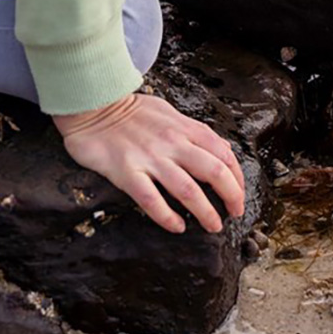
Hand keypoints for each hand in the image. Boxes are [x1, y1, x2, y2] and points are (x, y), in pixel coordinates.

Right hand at [55, 92, 245, 233]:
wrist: (93, 106)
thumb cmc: (130, 111)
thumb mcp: (169, 112)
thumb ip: (193, 132)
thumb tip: (219, 148)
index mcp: (184, 127)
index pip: (223, 153)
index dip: (237, 177)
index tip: (239, 193)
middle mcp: (172, 142)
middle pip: (213, 172)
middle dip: (231, 196)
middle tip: (235, 213)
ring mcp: (150, 158)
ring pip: (188, 190)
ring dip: (206, 212)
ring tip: (213, 225)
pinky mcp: (126, 172)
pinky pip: (151, 200)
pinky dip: (167, 217)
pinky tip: (177, 227)